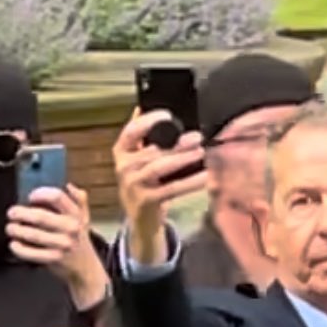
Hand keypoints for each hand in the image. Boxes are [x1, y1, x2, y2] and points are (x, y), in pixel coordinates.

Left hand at [6, 184, 109, 310]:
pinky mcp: (54, 258)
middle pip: (40, 216)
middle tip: (12, 213)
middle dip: (21, 213)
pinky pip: (31, 253)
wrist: (86, 268)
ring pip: (33, 234)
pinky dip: (19, 248)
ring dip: (17, 230)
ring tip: (11, 228)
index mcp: (76, 215)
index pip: (57, 197)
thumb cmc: (80, 241)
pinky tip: (14, 244)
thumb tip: (70, 186)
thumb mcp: (84, 219)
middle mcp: (71, 228)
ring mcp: (63, 244)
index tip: (31, 197)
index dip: (40, 194)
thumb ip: (79, 201)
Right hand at [112, 109, 206, 264]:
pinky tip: (204, 177)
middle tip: (197, 138)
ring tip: (201, 153)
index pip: (131, 131)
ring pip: (159, 167)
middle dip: (177, 143)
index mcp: (121, 152)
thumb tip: (141, 107)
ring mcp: (133, 185)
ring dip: (182, 159)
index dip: (148, 121)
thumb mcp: (138, 160)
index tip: (168, 115)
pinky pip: (171, 188)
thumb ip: (142, 137)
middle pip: (152, 150)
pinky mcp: (147, 201)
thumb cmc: (144, 184)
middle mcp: (124, 167)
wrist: (141, 220)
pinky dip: (190, 182)